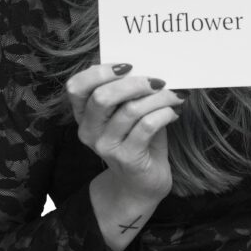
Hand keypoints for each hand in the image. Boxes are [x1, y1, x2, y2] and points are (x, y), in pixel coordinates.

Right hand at [66, 63, 184, 200]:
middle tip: (158, 80)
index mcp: (83, 115)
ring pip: (130, 110)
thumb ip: (129, 93)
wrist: (142, 184)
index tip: (129, 66)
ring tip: (174, 96)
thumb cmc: (138, 141)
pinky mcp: (127, 158)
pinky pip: (147, 126)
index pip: (76, 87)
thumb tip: (151, 67)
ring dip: (158, 98)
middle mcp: (89, 131)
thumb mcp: (128, 113)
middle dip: (134, 83)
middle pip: (102, 96)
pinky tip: (174, 113)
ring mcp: (106, 147)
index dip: (100, 71)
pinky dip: (164, 114)